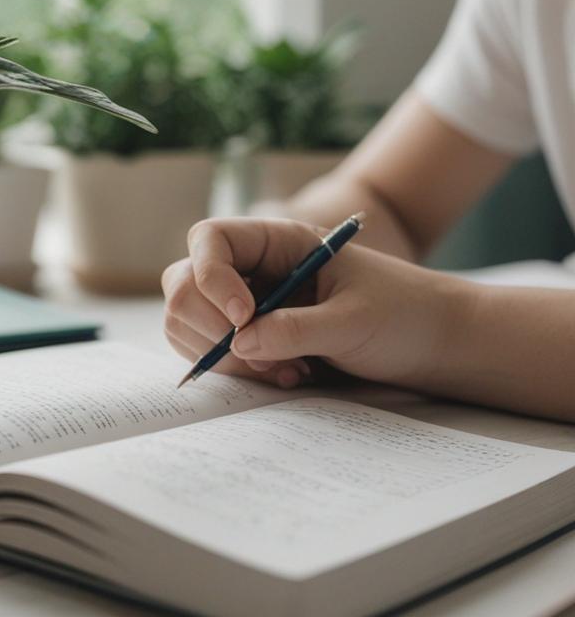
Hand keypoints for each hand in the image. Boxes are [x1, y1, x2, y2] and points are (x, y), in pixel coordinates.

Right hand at [162, 217, 470, 391]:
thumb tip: (239, 340)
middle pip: (185, 284)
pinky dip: (236, 371)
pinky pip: (210, 352)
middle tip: (265, 357)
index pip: (210, 239)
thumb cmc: (402, 314)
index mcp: (277, 241)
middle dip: (212, 327)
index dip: (210, 277)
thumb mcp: (354, 320)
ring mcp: (246, 303)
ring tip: (285, 370)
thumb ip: (297, 328)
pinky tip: (285, 377)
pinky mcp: (250, 338)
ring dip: (224, 356)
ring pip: (189, 323)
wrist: (431, 343)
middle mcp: (253, 267)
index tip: (242, 318)